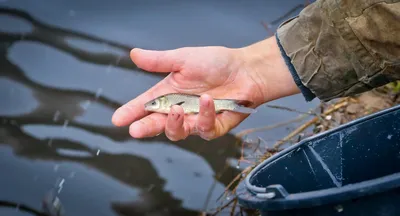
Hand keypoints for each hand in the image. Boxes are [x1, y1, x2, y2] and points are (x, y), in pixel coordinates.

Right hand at [111, 36, 299, 140]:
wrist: (245, 70)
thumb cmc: (215, 63)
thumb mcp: (184, 59)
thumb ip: (159, 61)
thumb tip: (134, 54)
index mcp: (169, 94)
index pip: (145, 105)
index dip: (131, 112)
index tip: (118, 119)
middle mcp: (180, 110)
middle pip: (158, 124)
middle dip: (146, 128)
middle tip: (136, 130)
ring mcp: (196, 120)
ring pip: (179, 132)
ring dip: (175, 123)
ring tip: (177, 109)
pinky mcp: (214, 127)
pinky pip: (204, 129)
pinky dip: (205, 116)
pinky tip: (208, 101)